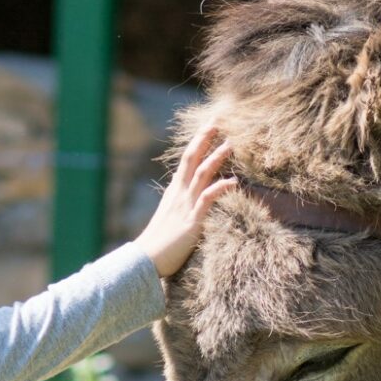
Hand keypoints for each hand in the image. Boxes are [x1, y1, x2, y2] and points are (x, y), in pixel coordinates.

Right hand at [134, 124, 236, 277]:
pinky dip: (220, 188)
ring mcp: (185, 206)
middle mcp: (179, 194)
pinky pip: (207, 200)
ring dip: (216, 158)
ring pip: (201, 174)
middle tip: (217, 121)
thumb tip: (193, 198)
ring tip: (230, 144)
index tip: (209, 126)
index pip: (187, 160)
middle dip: (204, 139)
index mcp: (174, 191)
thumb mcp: (170, 216)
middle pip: (191, 159)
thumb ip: (182, 204)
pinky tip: (234, 181)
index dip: (198, 142)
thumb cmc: (159, 242)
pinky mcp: (191, 221)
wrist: (145, 260)